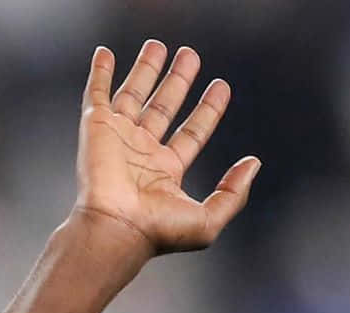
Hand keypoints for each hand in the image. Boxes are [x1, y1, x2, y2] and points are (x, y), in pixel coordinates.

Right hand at [73, 41, 259, 257]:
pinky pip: (97, 93)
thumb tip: (253, 164)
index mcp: (166, 172)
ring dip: (146, 69)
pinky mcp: (96, 128)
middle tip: (191, 55)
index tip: (221, 86)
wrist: (114, 228)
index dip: (208, 109)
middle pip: (164, 107)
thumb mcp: (208, 220)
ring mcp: (118, 139)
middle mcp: (142, 153)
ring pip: (134, 95)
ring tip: (158, 45)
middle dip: (178, 81)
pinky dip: (100, 72)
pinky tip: (105, 54)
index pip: (192, 132)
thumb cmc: (156, 231)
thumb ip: (234, 194)